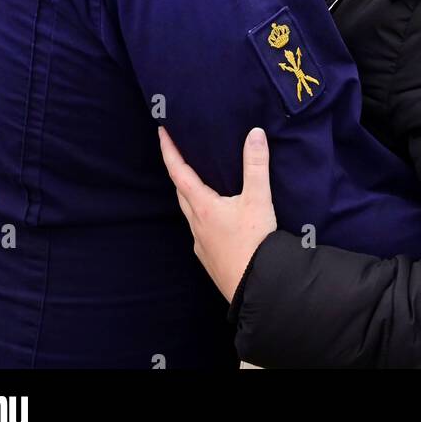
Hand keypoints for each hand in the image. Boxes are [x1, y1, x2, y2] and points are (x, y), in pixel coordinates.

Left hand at [158, 126, 276, 301]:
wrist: (257, 289)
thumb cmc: (255, 243)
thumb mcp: (258, 200)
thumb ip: (256, 165)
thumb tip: (254, 133)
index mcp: (203, 207)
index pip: (179, 172)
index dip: (169, 150)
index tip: (161, 132)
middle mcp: (196, 224)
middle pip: (181, 192)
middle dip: (178, 170)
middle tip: (180, 152)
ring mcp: (201, 243)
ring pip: (190, 212)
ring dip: (190, 194)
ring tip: (199, 182)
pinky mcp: (209, 258)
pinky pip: (199, 230)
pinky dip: (202, 216)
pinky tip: (215, 218)